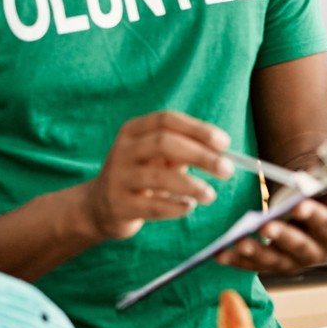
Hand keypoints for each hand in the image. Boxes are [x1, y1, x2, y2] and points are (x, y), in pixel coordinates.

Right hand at [82, 112, 232, 242]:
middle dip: (200, 155)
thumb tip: (223, 154)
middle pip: (163, 143)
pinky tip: (189, 206)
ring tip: (210, 195)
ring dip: (191, 185)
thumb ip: (184, 150)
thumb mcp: (157, 157)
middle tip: (227, 170)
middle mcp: (123, 150)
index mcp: (133, 131)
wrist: (99, 206)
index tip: (224, 143)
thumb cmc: (141, 176)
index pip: (166, 120)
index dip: (197, 129)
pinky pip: (152, 206)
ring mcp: (118, 178)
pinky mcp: (119, 205)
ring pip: (158, 177)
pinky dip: (175, 207)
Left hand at [217, 161, 326, 274]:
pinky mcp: (273, 266)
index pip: (323, 225)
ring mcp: (292, 262)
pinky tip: (219, 254)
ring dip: (254, 253)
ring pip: (272, 261)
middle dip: (280, 237)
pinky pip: (253, 266)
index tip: (300, 206)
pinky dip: (236, 262)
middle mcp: (314, 253)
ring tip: (236, 243)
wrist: (326, 230)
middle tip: (265, 226)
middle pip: (297, 246)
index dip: (312, 216)